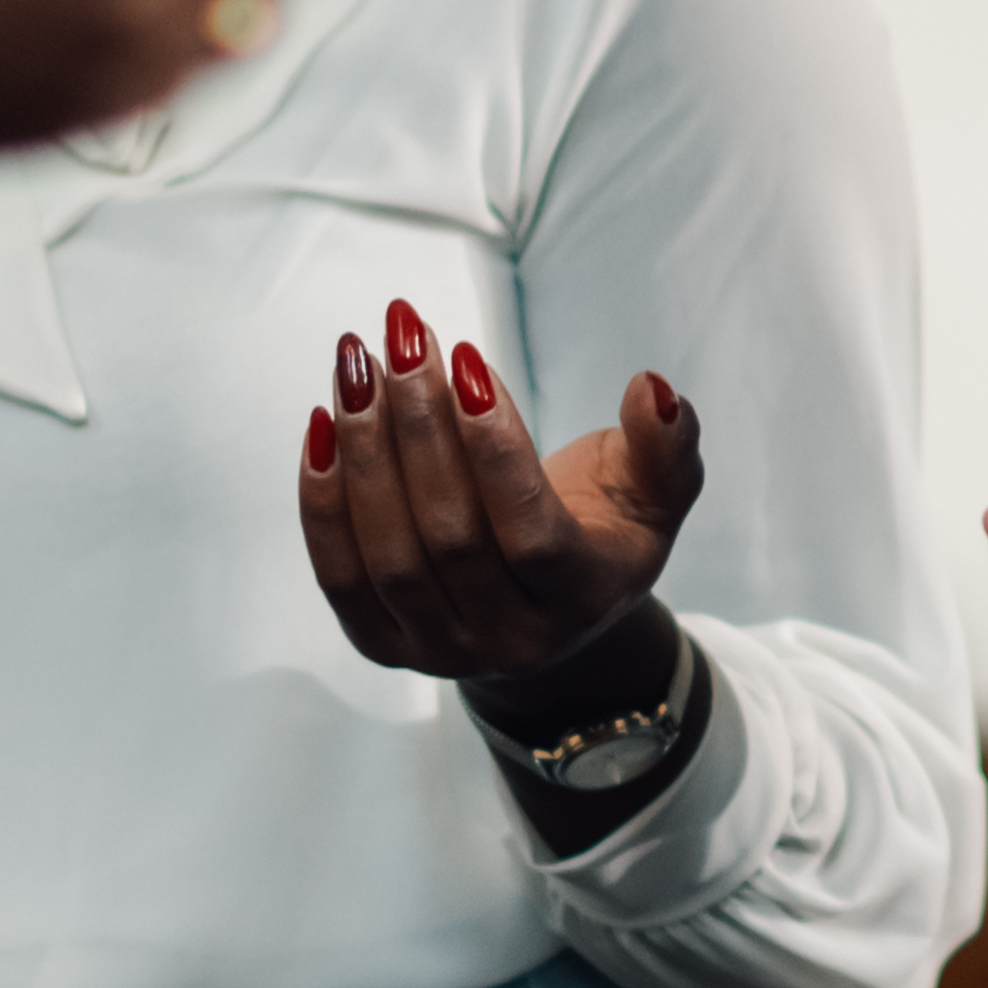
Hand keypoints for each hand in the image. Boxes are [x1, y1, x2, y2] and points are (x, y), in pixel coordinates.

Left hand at [298, 297, 699, 714]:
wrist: (547, 621)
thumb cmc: (600, 536)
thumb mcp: (653, 495)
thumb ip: (665, 445)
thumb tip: (653, 389)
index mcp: (584, 601)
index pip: (531, 533)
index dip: (496, 450)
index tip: (469, 360)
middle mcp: (511, 640)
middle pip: (449, 537)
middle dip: (419, 427)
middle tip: (403, 339)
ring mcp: (441, 649)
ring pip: (388, 554)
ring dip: (365, 451)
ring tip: (357, 365)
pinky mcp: (383, 643)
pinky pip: (339, 574)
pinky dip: (322, 499)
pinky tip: (325, 423)